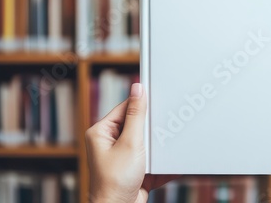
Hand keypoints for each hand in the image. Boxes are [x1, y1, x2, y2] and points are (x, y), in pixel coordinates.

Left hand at [86, 83, 177, 202]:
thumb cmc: (116, 182)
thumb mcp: (130, 143)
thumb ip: (136, 115)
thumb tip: (137, 89)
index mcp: (101, 133)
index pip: (124, 108)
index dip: (141, 105)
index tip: (158, 97)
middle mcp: (109, 143)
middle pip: (136, 125)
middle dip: (151, 129)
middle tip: (163, 127)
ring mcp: (122, 156)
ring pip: (145, 142)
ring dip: (157, 147)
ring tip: (163, 150)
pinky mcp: (133, 169)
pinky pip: (150, 159)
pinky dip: (160, 162)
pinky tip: (169, 162)